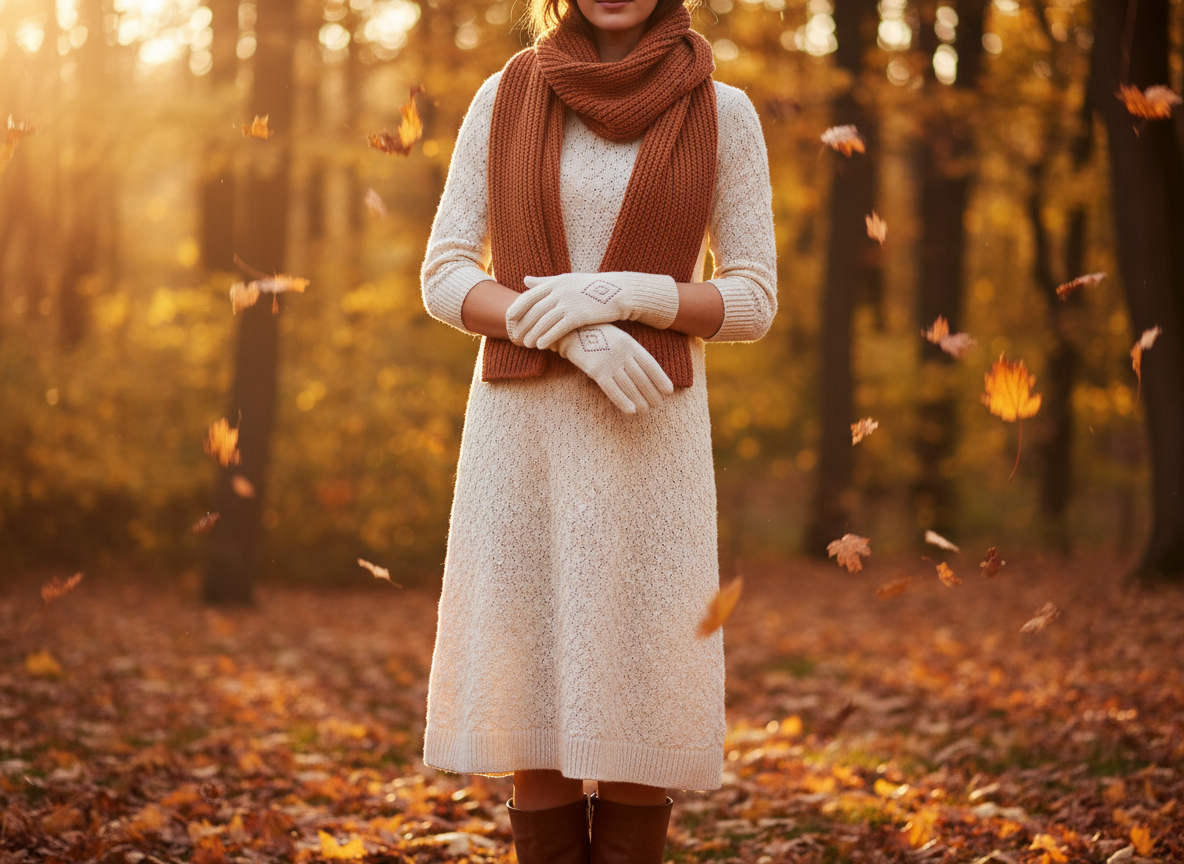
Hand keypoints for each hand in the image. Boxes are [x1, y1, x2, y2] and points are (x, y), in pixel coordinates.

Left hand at [506, 271, 679, 349]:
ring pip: (543, 321)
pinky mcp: (578, 314)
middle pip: (534, 310)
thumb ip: (544, 281)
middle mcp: (559, 290)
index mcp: (555, 282)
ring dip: (533, 334)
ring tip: (526, 345)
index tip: (508, 321)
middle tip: (515, 338)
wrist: (619, 293)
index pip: (529, 296)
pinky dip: (547, 338)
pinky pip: (557, 328)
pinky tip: (541, 346)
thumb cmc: (592, 288)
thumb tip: (524, 280)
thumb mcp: (567, 280)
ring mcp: (568, 302)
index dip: (517, 309)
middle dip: (523, 325)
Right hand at [552, 323, 673, 414]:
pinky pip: (613, 390)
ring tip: (646, 410)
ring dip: (640, 400)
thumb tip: (645, 372)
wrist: (572, 329)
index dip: (661, 379)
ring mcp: (610, 362)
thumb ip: (631, 353)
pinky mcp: (597, 371)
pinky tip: (631, 411)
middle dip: (652, 393)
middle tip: (657, 405)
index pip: (650, 365)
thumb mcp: (619, 339)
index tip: (669, 391)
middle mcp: (623, 353)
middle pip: (642, 378)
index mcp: (631, 344)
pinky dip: (623, 401)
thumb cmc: (598, 336)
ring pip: (630, 386)